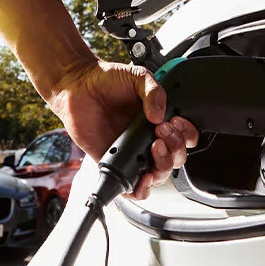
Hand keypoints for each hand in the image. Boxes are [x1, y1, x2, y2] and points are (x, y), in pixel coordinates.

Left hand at [47, 59, 198, 198]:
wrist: (78, 86)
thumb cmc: (106, 80)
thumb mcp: (137, 76)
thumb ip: (154, 91)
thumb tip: (160, 115)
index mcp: (158, 118)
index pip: (183, 135)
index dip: (186, 134)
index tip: (176, 123)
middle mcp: (147, 137)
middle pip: (175, 158)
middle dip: (176, 148)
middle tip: (162, 132)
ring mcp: (133, 151)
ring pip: (159, 174)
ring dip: (163, 165)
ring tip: (154, 148)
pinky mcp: (115, 162)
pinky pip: (132, 185)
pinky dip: (141, 189)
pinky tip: (143, 177)